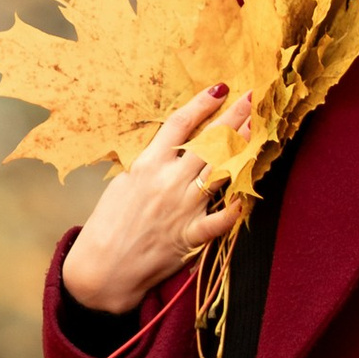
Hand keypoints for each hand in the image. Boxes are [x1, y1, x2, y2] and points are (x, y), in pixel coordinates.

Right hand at [65, 84, 250, 310]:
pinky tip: (248, 196)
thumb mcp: (123, 183)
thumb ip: (149, 165)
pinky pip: (218, 221)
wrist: (101, 268)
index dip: (201, 104)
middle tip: (253, 97)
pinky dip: (234, 210)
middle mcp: (169, 181)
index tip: (219, 89)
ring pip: (220, 170)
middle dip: (233, 116)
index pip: (179, 125)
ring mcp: (182, 208)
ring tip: (257, 128)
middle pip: (208, 141)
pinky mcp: (189, 236)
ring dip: (241, 147)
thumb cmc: (108, 224)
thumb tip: (170, 151)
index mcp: (148, 165)